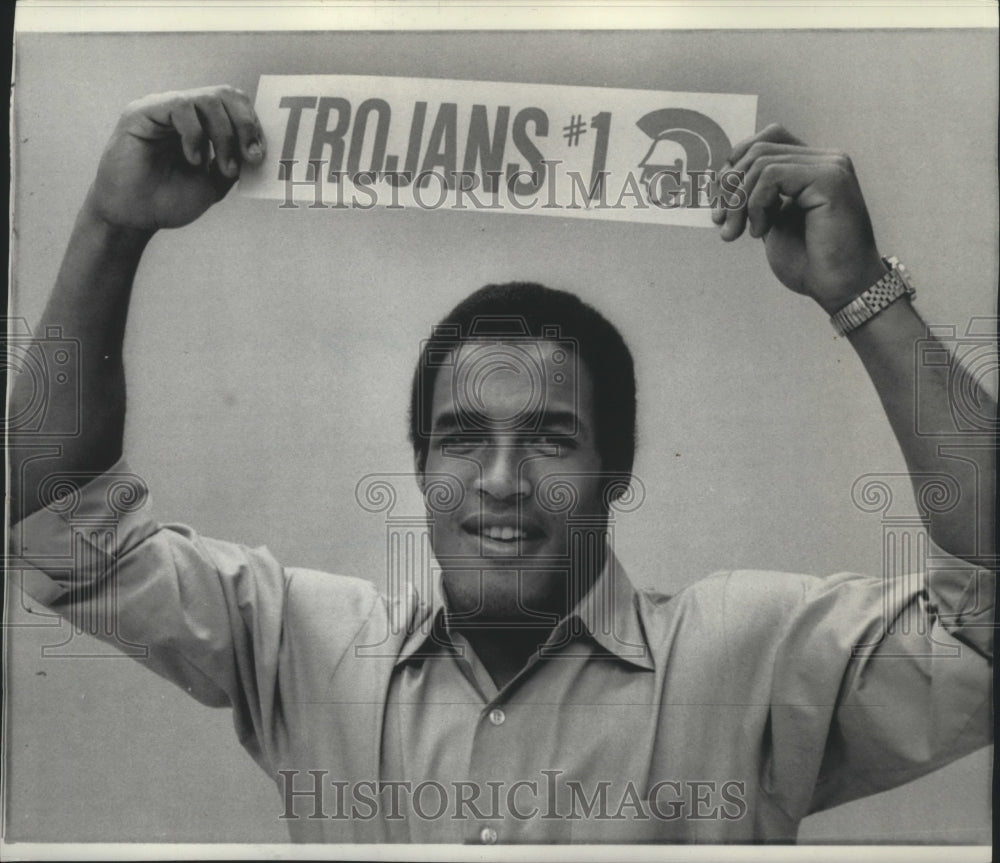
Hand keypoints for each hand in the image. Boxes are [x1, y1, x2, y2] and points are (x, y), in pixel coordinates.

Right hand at [87, 85, 264, 231]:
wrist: (136, 218)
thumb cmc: (169, 201)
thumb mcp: (214, 183)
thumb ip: (235, 163)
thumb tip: (258, 148)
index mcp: (200, 123)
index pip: (234, 104)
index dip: (252, 125)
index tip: (259, 155)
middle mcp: (183, 111)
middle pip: (225, 94)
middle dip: (245, 125)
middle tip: (252, 156)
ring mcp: (162, 109)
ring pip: (206, 99)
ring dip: (224, 136)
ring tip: (224, 168)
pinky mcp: (141, 112)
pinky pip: (180, 106)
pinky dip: (196, 134)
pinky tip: (194, 160)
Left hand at [712, 124, 885, 313]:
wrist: (840, 288)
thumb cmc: (810, 263)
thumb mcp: (771, 222)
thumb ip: (756, 197)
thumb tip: (722, 178)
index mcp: (813, 166)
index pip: (765, 140)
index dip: (734, 166)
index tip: (720, 205)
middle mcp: (825, 159)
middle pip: (758, 149)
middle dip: (729, 187)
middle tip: (721, 223)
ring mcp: (830, 166)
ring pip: (760, 161)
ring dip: (739, 201)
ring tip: (738, 232)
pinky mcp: (830, 178)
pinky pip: (772, 175)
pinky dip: (756, 204)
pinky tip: (761, 231)